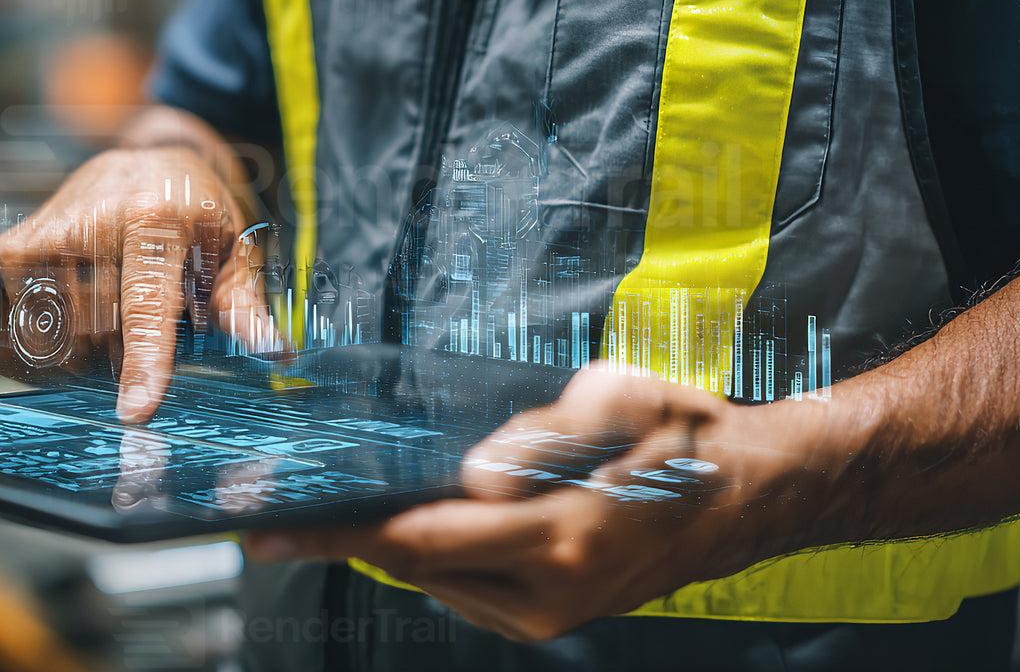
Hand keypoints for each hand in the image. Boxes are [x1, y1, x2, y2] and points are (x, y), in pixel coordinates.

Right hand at [0, 146, 271, 421]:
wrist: (145, 160)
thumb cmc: (197, 215)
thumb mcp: (232, 251)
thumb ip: (244, 305)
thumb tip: (276, 350)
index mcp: (154, 218)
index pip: (145, 306)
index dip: (143, 363)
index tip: (136, 412)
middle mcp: (87, 223)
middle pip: (98, 341)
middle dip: (126, 359)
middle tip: (147, 328)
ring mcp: (36, 238)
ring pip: (54, 348)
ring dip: (84, 359)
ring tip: (111, 318)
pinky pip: (10, 342)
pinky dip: (38, 357)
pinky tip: (66, 327)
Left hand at [243, 368, 810, 640]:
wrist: (749, 497)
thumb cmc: (684, 436)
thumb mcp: (623, 403)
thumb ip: (543, 436)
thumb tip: (469, 474)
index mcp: (561, 538)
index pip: (420, 539)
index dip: (338, 534)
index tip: (270, 529)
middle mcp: (549, 592)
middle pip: (414, 566)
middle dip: (342, 538)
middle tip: (272, 510)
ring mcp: (552, 613)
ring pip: (437, 580)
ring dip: (384, 545)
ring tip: (327, 508)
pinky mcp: (554, 615)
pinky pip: (466, 585)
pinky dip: (428, 555)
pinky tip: (407, 519)